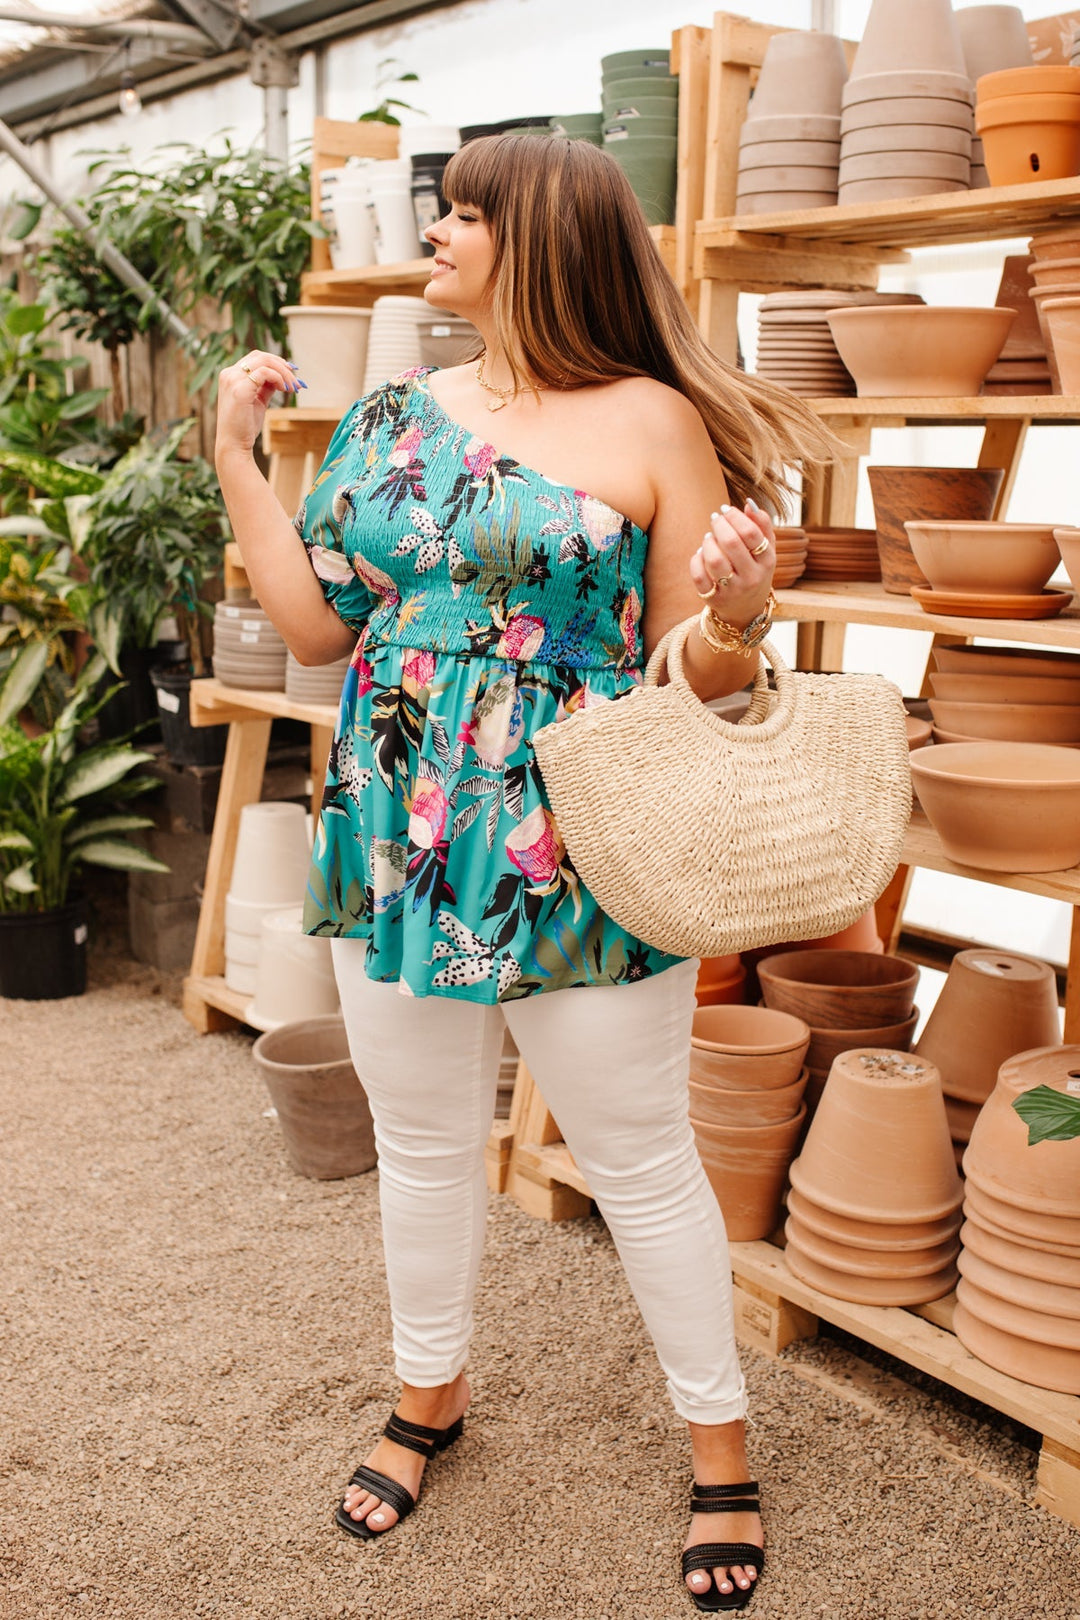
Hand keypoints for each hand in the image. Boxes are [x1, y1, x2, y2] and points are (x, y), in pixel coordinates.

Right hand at [215, 350, 304, 462]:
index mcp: (230, 376)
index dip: (275, 362)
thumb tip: (280, 378)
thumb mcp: (257, 402)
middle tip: (296, 381)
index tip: (291, 374)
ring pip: (264, 361)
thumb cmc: (244, 426)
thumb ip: (265, 387)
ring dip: (283, 372)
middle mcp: (229, 374)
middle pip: (260, 356)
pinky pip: (264, 373)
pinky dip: (278, 378)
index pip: (255, 358)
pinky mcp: (240, 389)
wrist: (234, 445)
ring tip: (293, 387)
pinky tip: (284, 389)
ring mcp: (233, 380)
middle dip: (282, 365)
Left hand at [688, 499, 775, 627]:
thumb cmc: (754, 570)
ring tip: (709, 536)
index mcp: (768, 562)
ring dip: (708, 542)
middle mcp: (752, 577)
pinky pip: (699, 576)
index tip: (726, 509)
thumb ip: (762, 525)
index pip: (751, 533)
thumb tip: (748, 503)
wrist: (745, 610)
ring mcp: (733, 590)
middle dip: (719, 525)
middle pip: (732, 544)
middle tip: (715, 518)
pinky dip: (696, 560)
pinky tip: (701, 553)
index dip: (735, 516)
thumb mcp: (766, 550)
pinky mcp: (714, 599)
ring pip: (715, 560)